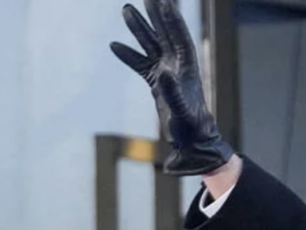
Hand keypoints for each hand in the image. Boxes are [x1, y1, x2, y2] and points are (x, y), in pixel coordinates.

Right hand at [111, 0, 235, 175]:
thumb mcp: (181, 109)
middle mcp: (177, 65)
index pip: (179, 36)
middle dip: (155, 15)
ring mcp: (166, 72)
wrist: (191, 140)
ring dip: (139, 28)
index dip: (171, 19)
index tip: (164, 1)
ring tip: (125, 9)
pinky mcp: (156, 83)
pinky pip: (140, 63)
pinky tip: (114, 45)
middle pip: (164, 34)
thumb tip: (164, 73)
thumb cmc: (191, 126)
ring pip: (151, 44)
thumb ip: (173, 92)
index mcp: (187, 67)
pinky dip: (128, 55)